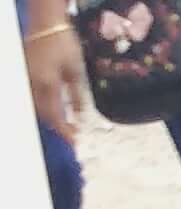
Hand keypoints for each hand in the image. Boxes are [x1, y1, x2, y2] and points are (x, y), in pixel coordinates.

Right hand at [24, 8, 87, 132]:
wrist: (45, 21)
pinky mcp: (25, 72)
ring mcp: (27, 77)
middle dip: (57, 126)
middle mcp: (34, 83)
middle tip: (72, 133)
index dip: (65, 132)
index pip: (55, 116)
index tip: (75, 142)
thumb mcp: (76, 70)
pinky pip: (31, 95)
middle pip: (43, 114)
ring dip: (49, 117)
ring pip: (35, 105)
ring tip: (64, 122)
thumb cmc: (63, 42)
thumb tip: (81, 117)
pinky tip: (52, 106)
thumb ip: (77, 96)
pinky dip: (42, 105)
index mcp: (48, 84)